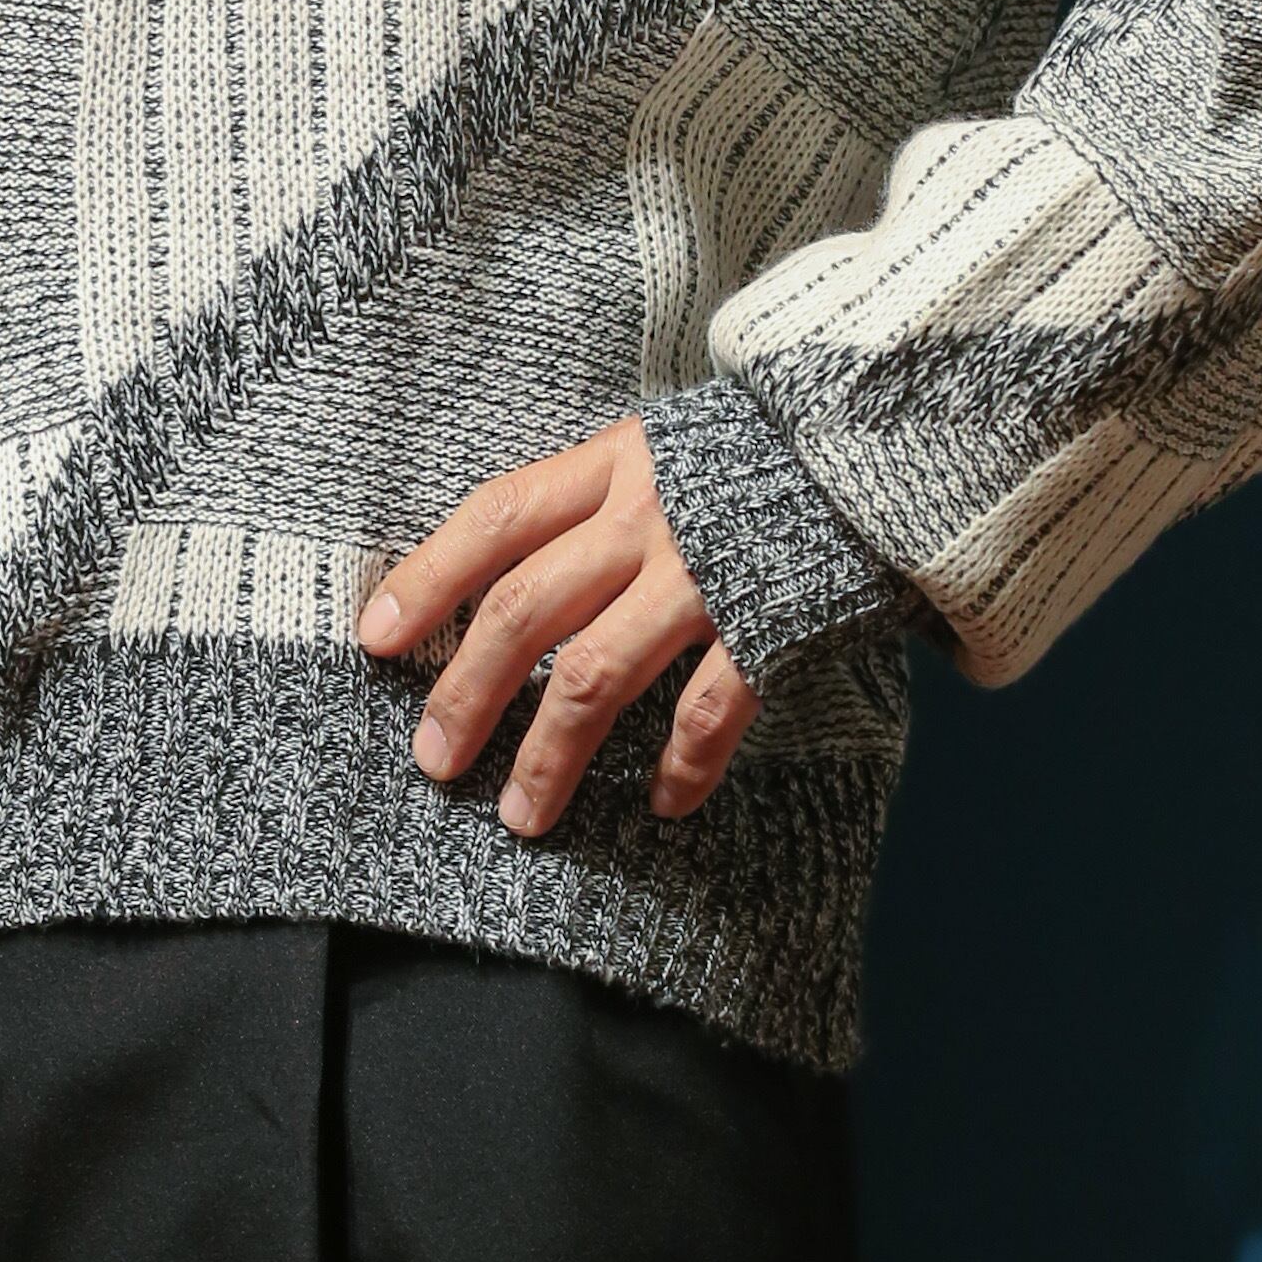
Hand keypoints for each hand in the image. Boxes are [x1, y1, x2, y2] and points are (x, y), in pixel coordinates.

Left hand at [356, 417, 758, 837]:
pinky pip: (709, 709)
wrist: (888, 445)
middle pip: (525, 610)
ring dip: (549, 754)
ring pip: (596, 673)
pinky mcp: (770, 621)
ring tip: (520, 816)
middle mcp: (646, 518)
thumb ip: (594, 499)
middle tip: (434, 760)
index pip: (494, 520)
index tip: (373, 637)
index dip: (427, 578)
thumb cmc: (760, 458)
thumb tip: (506, 573)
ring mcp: (706, 573)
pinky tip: (659, 804)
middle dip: (467, 693)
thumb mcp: (663, 450)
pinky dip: (680, 764)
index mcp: (611, 466)